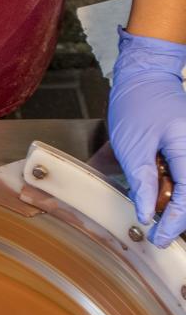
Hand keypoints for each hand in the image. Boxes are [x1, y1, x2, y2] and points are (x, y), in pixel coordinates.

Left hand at [108, 27, 185, 246]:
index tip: (161, 237)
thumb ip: (142, 180)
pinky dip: (180, 189)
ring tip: (163, 222)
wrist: (146, 77)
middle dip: (181, 217)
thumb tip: (147, 212)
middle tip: (161, 236)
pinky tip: (165, 201)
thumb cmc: (136, 105)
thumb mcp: (132, 146)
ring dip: (181, 204)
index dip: (176, 220)